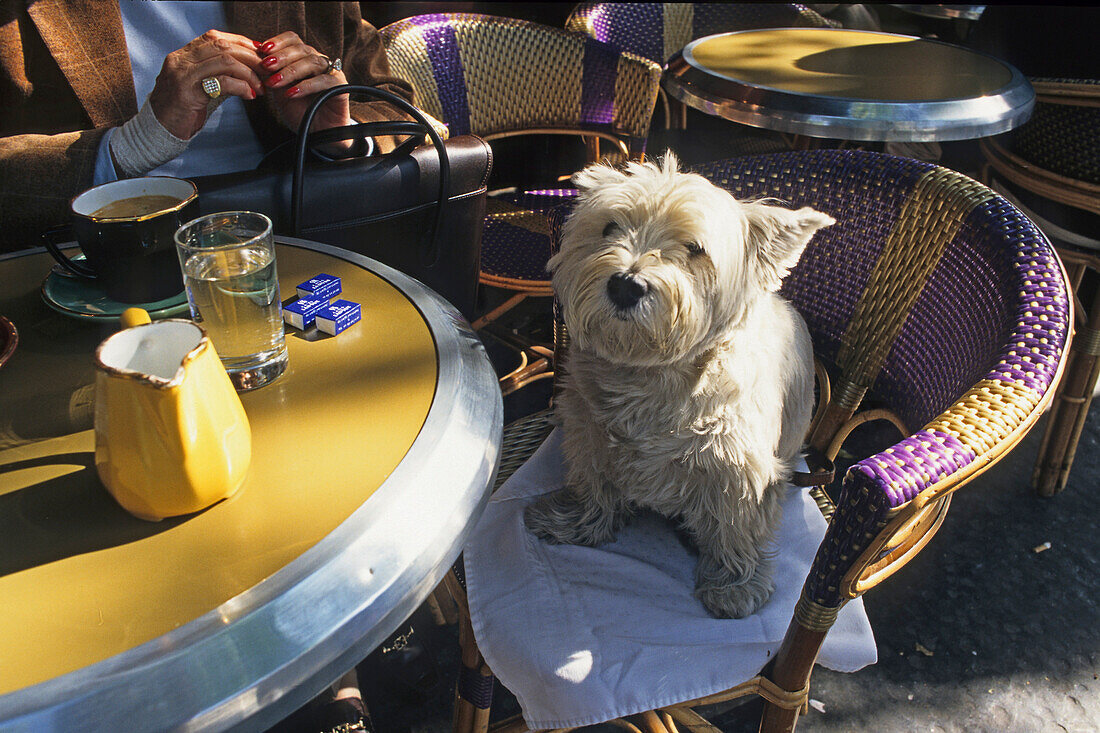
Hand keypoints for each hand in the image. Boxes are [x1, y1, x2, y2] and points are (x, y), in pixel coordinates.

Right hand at [148, 30, 264, 139]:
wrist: (159, 130)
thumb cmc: (183, 110)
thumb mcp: (201, 86)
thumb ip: (219, 74)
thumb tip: (248, 69)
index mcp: (183, 55)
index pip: (215, 37)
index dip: (240, 42)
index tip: (259, 54)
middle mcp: (181, 60)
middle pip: (222, 46)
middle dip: (250, 57)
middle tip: (267, 71)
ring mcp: (182, 75)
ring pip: (224, 61)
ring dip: (249, 73)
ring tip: (261, 87)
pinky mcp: (187, 93)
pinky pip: (221, 83)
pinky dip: (241, 87)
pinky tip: (250, 95)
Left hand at [256, 32, 351, 134]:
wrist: (317, 134)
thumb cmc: (299, 112)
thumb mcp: (278, 91)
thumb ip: (270, 74)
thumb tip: (254, 56)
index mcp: (303, 58)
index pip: (293, 39)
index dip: (278, 41)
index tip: (262, 50)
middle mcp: (318, 62)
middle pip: (301, 48)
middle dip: (281, 56)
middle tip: (266, 65)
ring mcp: (331, 72)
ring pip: (312, 62)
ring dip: (290, 71)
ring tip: (275, 82)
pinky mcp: (340, 86)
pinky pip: (324, 81)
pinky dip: (306, 86)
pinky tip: (291, 93)